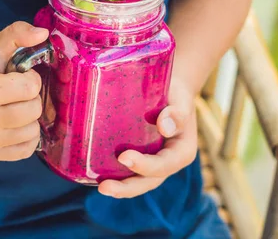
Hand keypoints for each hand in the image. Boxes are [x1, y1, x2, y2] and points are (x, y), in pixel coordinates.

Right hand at [0, 22, 48, 160]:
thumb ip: (18, 33)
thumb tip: (43, 33)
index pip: (32, 87)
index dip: (29, 77)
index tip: (16, 75)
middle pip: (34, 110)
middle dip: (31, 97)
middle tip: (14, 91)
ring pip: (34, 131)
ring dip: (30, 116)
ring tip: (13, 106)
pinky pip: (27, 149)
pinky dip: (27, 135)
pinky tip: (13, 122)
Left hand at [98, 78, 197, 197]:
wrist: (171, 90)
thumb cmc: (176, 93)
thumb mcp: (181, 100)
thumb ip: (177, 113)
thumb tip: (164, 126)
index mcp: (181, 151)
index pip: (164, 164)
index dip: (145, 165)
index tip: (123, 157)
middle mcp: (168, 162)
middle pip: (148, 181)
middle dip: (127, 187)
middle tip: (103, 187)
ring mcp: (153, 162)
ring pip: (137, 181)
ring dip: (119, 187)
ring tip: (100, 187)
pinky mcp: (139, 157)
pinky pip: (127, 171)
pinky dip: (114, 175)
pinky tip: (95, 175)